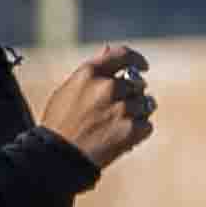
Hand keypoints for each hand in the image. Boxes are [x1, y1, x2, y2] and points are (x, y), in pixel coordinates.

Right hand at [26, 42, 159, 173]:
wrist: (58, 158)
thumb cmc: (59, 124)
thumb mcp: (68, 89)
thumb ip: (92, 70)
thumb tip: (107, 48)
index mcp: (90, 72)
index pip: (123, 55)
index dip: (137, 60)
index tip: (143, 66)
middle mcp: (108, 87)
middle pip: (137, 84)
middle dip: (132, 95)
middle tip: (119, 110)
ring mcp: (121, 108)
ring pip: (145, 104)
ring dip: (136, 114)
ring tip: (117, 126)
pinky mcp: (131, 130)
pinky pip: (147, 125)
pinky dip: (138, 131)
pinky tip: (121, 137)